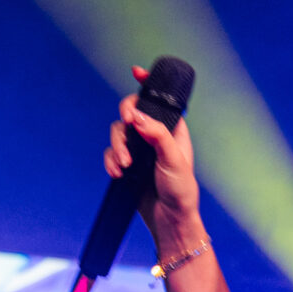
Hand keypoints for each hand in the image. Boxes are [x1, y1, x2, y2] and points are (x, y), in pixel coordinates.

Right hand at [106, 67, 200, 240]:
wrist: (169, 220)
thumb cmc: (180, 190)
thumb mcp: (174, 159)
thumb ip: (157, 135)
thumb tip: (136, 116)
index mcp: (172, 129)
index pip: (158, 100)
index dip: (147, 84)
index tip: (136, 71)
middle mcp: (154, 135)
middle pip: (131, 112)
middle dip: (125, 117)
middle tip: (127, 123)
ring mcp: (139, 150)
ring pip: (118, 133)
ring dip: (117, 146)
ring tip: (125, 166)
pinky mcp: (127, 164)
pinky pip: (112, 153)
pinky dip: (112, 161)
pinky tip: (117, 173)